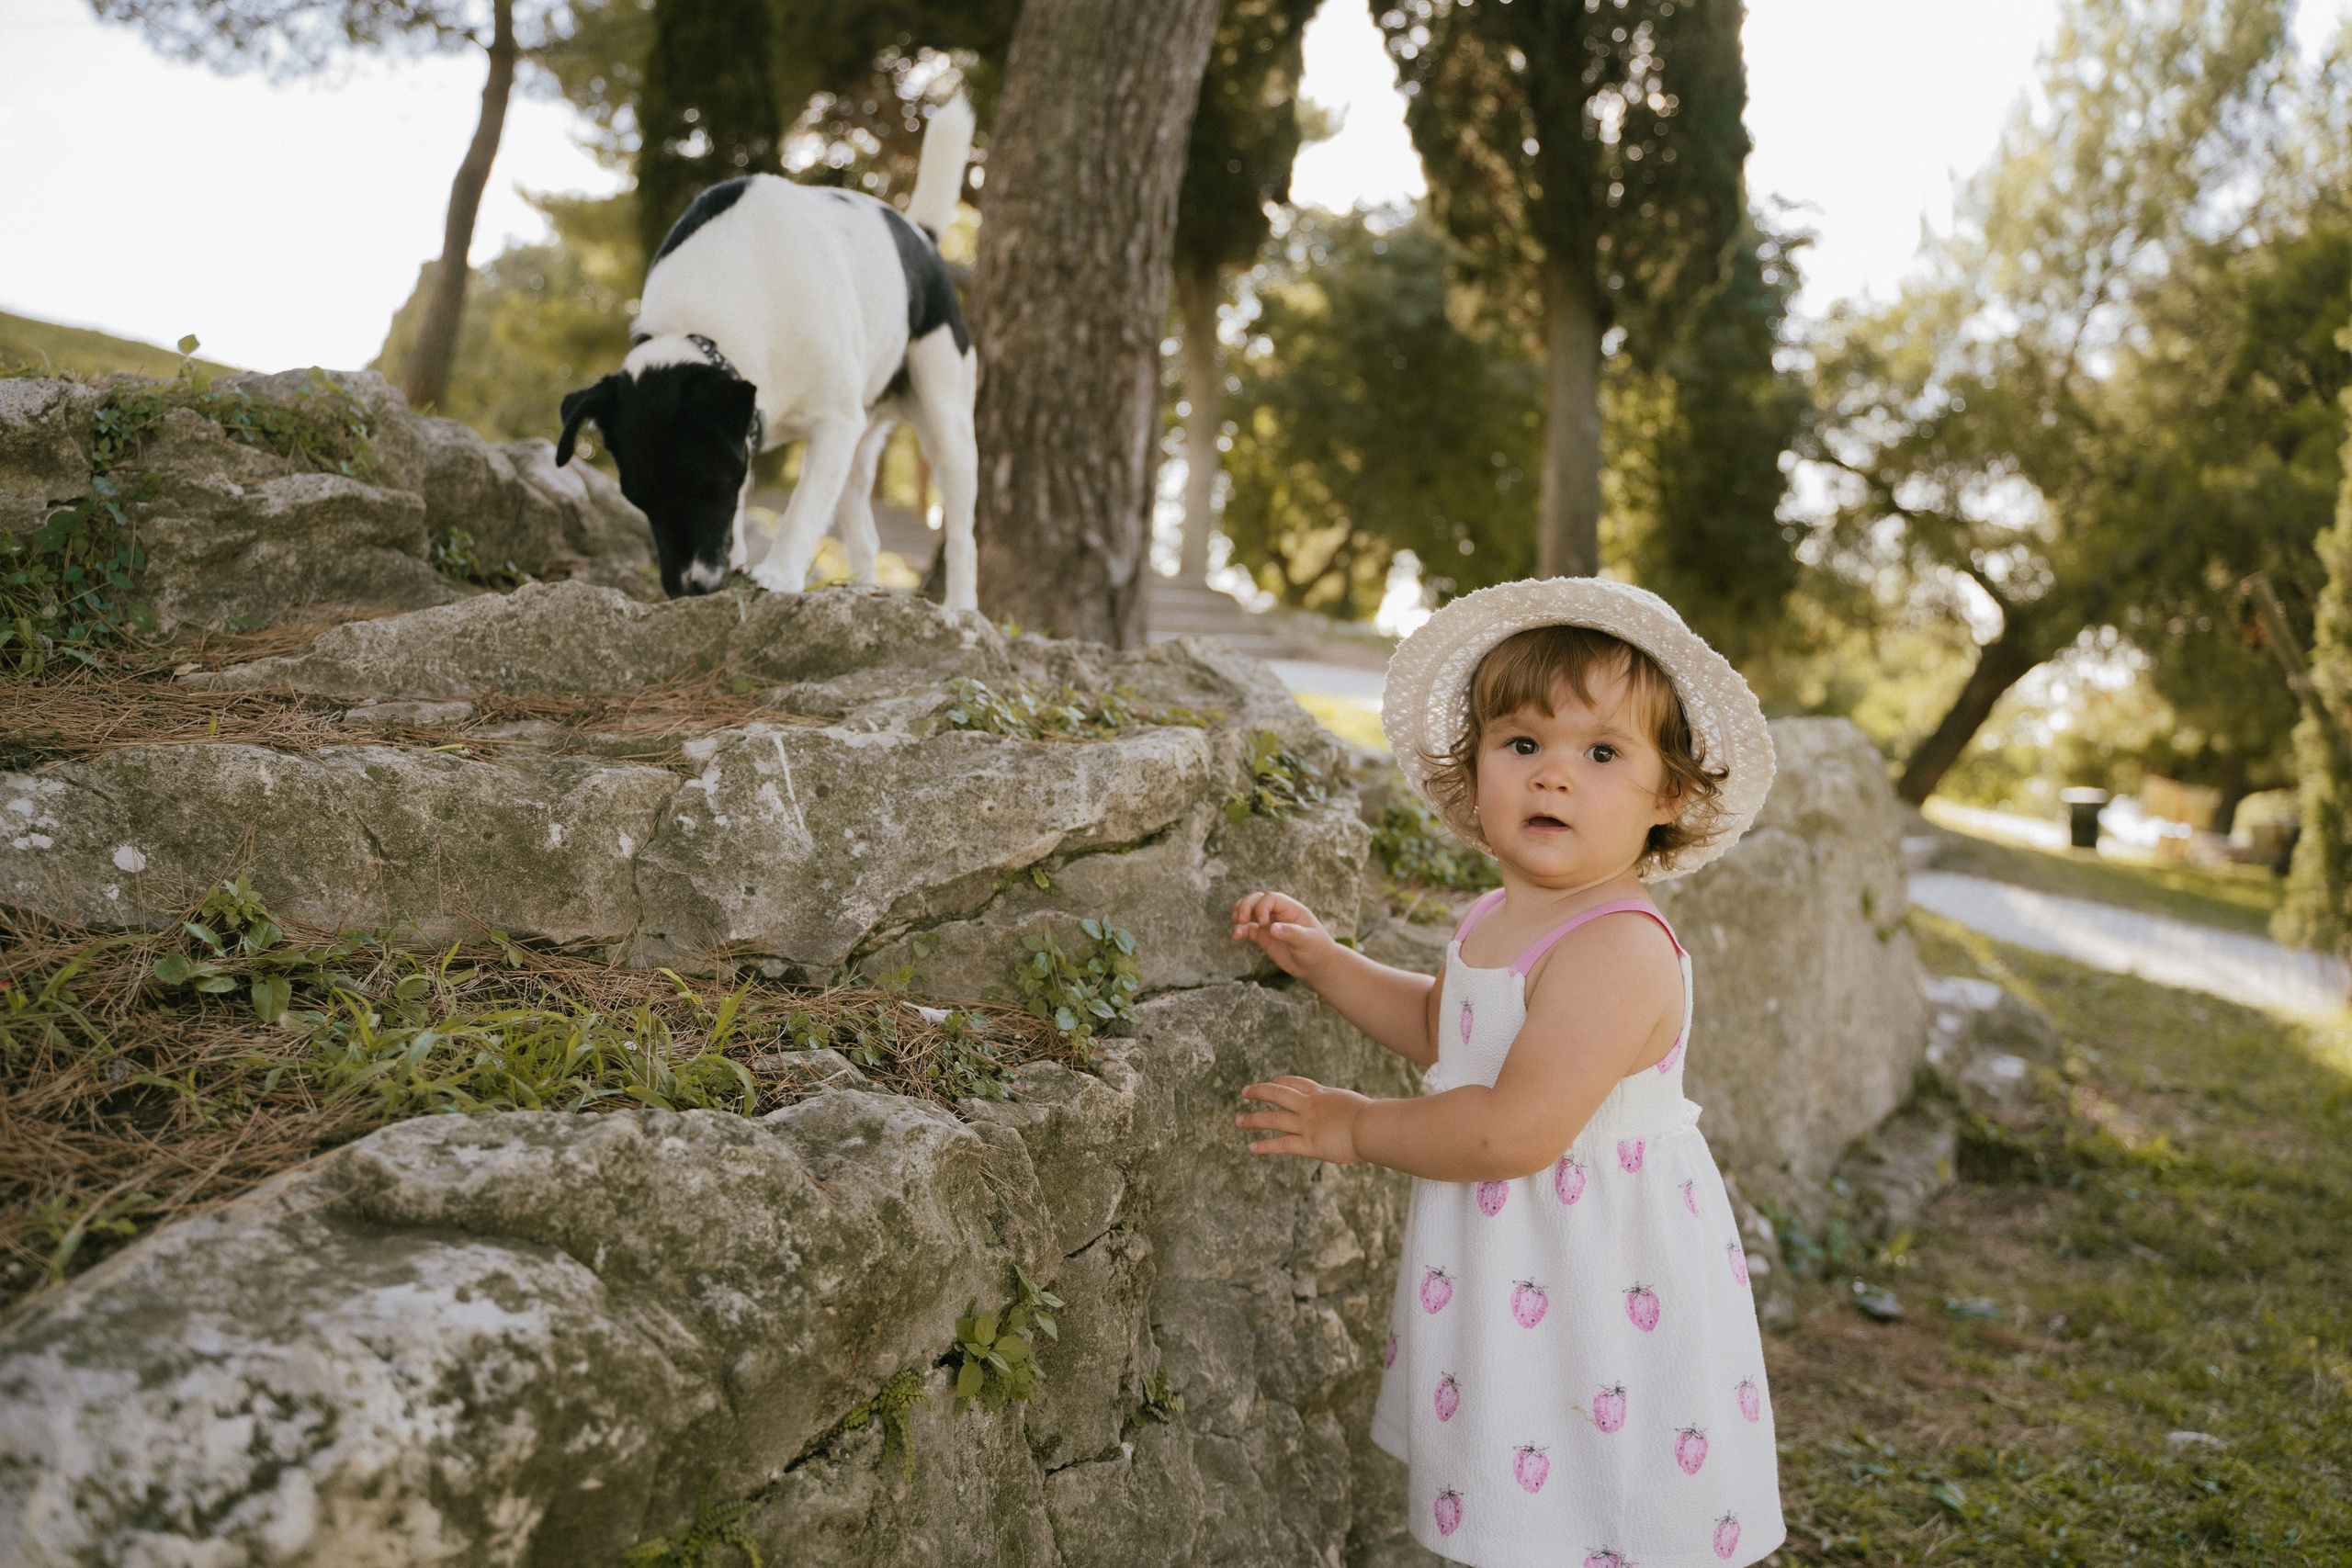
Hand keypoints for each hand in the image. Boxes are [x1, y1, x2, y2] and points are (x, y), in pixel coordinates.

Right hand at [1230, 891, 1335, 978]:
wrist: (1317, 966)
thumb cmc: (1317, 950)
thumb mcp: (1308, 941)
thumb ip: (1291, 933)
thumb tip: (1272, 928)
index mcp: (1291, 909)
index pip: (1271, 898)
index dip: (1262, 906)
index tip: (1262, 922)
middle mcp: (1279, 913)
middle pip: (1257, 899)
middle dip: (1246, 906)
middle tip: (1240, 919)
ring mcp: (1270, 924)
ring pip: (1249, 911)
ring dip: (1239, 914)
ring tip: (1237, 924)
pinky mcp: (1264, 937)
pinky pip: (1248, 929)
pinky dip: (1239, 931)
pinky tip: (1235, 937)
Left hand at [1236, 1075, 1368, 1164]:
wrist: (1373, 1126)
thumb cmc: (1373, 1117)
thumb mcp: (1353, 1104)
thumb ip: (1342, 1108)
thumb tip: (1348, 1114)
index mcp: (1322, 1094)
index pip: (1295, 1082)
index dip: (1279, 1082)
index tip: (1270, 1082)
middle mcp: (1310, 1106)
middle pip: (1277, 1093)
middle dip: (1259, 1092)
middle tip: (1245, 1092)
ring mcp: (1307, 1124)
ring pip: (1273, 1119)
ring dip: (1253, 1119)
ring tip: (1238, 1121)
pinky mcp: (1309, 1143)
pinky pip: (1282, 1144)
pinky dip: (1265, 1146)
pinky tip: (1252, 1147)